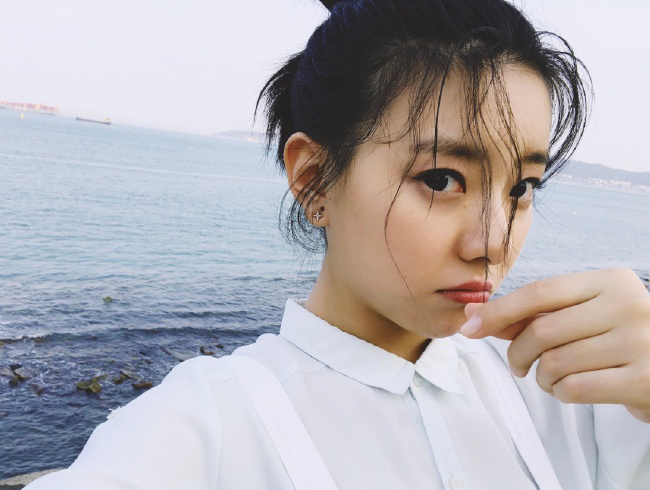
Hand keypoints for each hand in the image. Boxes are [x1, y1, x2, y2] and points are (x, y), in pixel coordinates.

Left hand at [459, 268, 649, 422]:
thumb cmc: (615, 338)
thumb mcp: (581, 315)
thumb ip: (532, 314)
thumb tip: (473, 313)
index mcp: (609, 281)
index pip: (539, 292)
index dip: (498, 311)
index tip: (468, 327)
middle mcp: (627, 305)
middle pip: (542, 330)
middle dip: (518, 353)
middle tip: (519, 366)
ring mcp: (640, 342)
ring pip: (555, 362)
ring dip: (541, 377)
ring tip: (552, 378)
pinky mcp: (644, 380)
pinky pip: (575, 388)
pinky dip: (560, 393)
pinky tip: (568, 389)